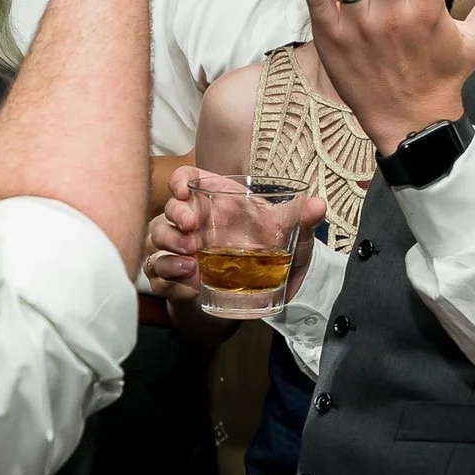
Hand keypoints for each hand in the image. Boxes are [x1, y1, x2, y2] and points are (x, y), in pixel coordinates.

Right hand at [145, 163, 326, 300]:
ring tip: (190, 264)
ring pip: (156, 243)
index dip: (179, 181)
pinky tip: (191, 288)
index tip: (183, 191)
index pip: (187, 180)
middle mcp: (195, 224)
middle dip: (173, 219)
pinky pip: (158, 278)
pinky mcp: (176, 279)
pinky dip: (169, 282)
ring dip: (168, 251)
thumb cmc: (274, 253)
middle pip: (168, 211)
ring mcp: (182, 251)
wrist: (265, 295)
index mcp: (218, 202)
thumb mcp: (292, 236)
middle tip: (191, 233)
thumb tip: (318, 205)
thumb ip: (303, 219)